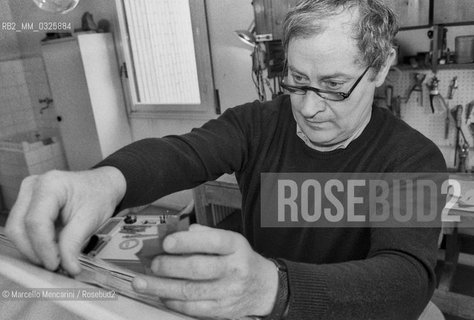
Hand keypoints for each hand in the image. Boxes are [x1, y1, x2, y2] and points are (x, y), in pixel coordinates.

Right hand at [5, 166, 125, 274]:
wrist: (102, 185)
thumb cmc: (98, 195)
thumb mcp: (90, 219)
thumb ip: (74, 243)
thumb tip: (67, 266)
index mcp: (50, 185)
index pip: (36, 222)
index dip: (43, 247)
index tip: (55, 264)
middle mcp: (33, 187)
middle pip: (19, 228)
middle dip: (35, 251)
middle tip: (55, 265)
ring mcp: (27, 195)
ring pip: (16, 231)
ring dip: (33, 249)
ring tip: (56, 257)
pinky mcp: (27, 205)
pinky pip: (22, 230)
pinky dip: (35, 243)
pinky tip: (52, 248)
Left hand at [132, 224, 278, 318]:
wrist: (263, 288)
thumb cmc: (239, 259)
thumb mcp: (230, 240)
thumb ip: (204, 235)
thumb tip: (175, 233)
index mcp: (235, 246)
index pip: (212, 241)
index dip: (187, 242)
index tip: (166, 242)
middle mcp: (234, 268)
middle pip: (197, 268)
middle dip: (169, 266)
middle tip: (152, 264)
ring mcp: (228, 292)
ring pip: (190, 291)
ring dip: (161, 287)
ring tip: (142, 282)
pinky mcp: (221, 310)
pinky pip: (192, 308)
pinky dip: (172, 302)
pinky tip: (160, 295)